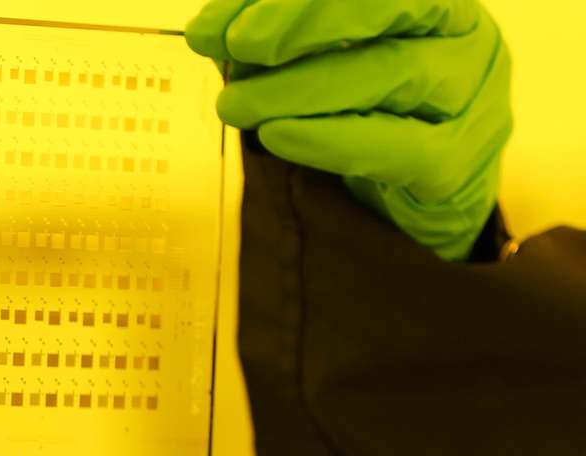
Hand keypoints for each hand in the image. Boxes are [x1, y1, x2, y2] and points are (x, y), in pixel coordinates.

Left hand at [186, 0, 512, 260]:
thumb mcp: (320, 68)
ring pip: (393, 73)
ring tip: (237, 105)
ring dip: (301, 87)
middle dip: (304, 19)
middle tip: (239, 46)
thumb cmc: (365, 119)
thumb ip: (275, 47)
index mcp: (431, 2)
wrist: (412, 207)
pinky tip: (278, 137)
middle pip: (393, 5)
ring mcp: (472, 96)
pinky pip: (401, 147)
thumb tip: (211, 35)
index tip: (216, 26)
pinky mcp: (462, 162)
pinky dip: (332, 139)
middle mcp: (463, 35)